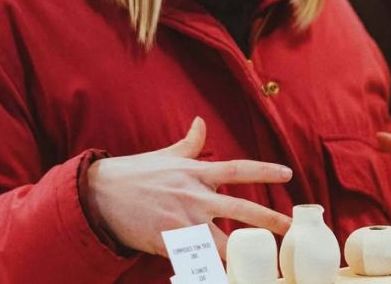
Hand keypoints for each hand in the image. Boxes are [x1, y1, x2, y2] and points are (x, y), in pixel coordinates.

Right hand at [84, 117, 292, 257]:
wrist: (100, 195)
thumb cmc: (134, 174)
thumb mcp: (165, 156)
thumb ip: (189, 144)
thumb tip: (201, 123)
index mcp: (196, 173)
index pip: (239, 169)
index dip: (265, 171)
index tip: (288, 174)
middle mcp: (194, 196)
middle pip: (241, 209)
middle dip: (269, 219)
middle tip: (291, 227)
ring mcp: (183, 221)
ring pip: (223, 242)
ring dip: (242, 254)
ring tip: (261, 263)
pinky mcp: (169, 243)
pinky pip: (196, 260)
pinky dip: (208, 269)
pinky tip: (220, 276)